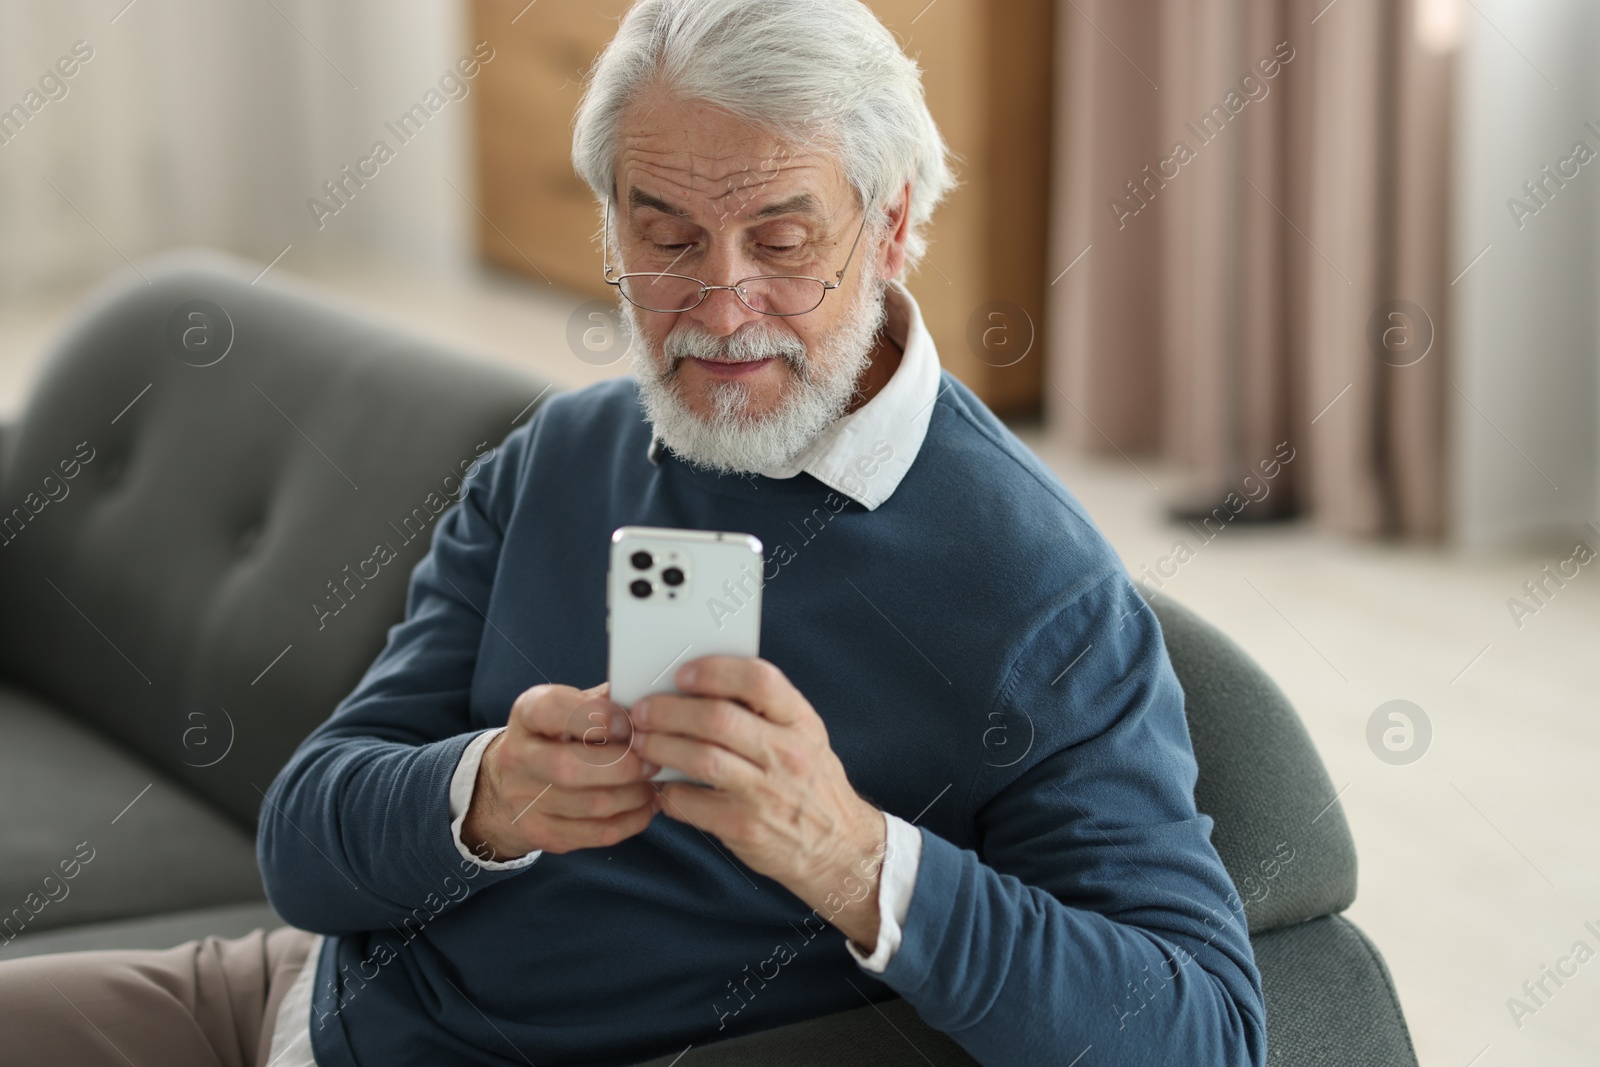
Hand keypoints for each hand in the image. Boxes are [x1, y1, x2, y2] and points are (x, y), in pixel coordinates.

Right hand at [461, 680, 661, 862]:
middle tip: (653, 760)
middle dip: (623, 765)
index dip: (596, 717)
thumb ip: (606, 701)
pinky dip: (632, 820)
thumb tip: (649, 701)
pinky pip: (598, 833)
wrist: (516, 779)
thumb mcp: (573, 706)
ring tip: (653, 782)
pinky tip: (646, 805)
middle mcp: (518, 757)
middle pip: (569, 767)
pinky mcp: (542, 832)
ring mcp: (525, 799)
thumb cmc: (560, 735)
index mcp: (527, 714)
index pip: (554, 710)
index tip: (630, 723)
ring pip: (591, 804)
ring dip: (634, 794)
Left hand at [630, 657, 887, 951]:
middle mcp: (787, 754)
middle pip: (718, 718)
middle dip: (669, 711)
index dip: (715, 671)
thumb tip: (700, 684)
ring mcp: (766, 793)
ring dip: (661, 747)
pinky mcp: (745, 827)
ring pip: (701, 759)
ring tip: (643, 743)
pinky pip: (692, 803)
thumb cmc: (809, 783)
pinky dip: (668, 793)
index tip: (683, 674)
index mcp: (800, 722)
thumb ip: (764, 711)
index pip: (760, 679)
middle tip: (643, 712)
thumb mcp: (804, 737)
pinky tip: (663, 787)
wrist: (839, 846)